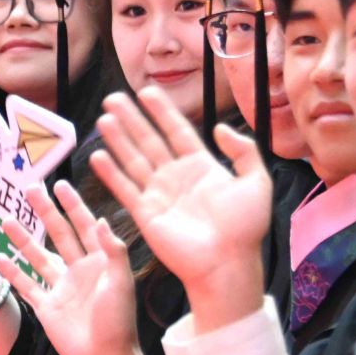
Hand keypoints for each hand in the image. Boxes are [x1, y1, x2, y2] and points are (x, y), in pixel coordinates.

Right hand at [0, 181, 145, 354]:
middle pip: (59, 234)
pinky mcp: (46, 306)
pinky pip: (26, 284)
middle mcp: (79, 270)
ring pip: (37, 257)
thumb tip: (100, 219)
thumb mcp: (121, 283)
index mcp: (100, 262)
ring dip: (22, 239)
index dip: (74, 205)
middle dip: (45, 212)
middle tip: (29, 189)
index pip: (85, 226)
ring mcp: (61, 287)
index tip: (61, 184)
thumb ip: (113, 251)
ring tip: (5, 220)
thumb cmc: (118, 322)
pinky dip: (12, 272)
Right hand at [90, 89, 271, 332]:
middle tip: (113, 98)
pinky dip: (111, 173)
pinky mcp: (145, 213)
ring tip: (103, 118)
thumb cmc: (245, 228)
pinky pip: (125, 188)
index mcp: (202, 166)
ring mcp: (159, 194)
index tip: (147, 91)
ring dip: (118, 139)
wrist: (227, 263)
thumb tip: (219, 128)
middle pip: (150, 140)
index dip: (162, 111)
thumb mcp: (257, 182)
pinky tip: (98, 155)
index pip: (178, 131)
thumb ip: (244, 151)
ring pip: (134, 159)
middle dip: (132, 119)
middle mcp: (177, 176)